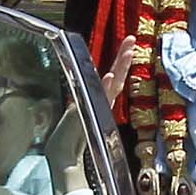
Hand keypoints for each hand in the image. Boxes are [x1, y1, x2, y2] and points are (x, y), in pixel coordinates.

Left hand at [46, 36, 134, 192]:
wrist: (64, 155)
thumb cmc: (68, 134)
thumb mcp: (77, 109)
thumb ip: (83, 99)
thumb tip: (83, 89)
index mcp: (100, 99)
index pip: (112, 75)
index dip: (120, 60)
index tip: (128, 43)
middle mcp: (103, 103)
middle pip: (117, 77)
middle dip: (124, 58)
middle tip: (131, 40)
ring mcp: (99, 108)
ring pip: (113, 85)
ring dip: (120, 67)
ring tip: (127, 52)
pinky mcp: (92, 114)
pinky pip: (101, 98)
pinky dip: (106, 87)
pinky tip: (110, 76)